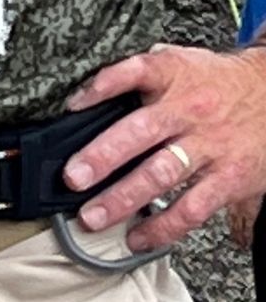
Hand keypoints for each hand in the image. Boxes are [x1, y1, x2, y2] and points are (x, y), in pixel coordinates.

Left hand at [62, 44, 265, 250]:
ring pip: (162, 175)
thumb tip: (85, 93)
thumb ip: (141, 75)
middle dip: (102, 157)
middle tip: (73, 178)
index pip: (136, 72)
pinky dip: (162, 228)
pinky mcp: (229, 178)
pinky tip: (138, 238)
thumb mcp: (182, 64)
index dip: (103, 87)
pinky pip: (191, 208)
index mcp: (175, 76)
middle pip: (141, 132)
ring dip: (123, 199)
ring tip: (93, 217)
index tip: (73, 105)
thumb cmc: (217, 83)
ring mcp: (210, 147)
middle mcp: (190, 111)